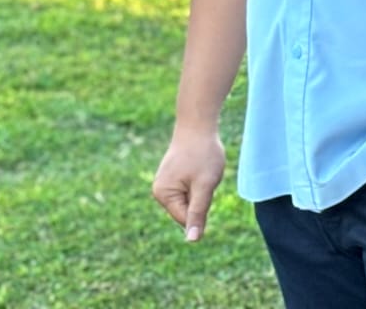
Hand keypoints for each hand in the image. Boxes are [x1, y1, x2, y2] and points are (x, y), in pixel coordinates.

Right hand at [152, 127, 225, 241]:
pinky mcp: (172, 176)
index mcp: (163, 195)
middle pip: (187, 209)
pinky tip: (199, 166)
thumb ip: (197, 214)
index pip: (185, 218)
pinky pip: (190, 189)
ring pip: (190, 199)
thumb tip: (192, 241)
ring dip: (201, 189)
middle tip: (204, 175)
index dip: (202, 207)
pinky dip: (199, 181)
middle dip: (201, 197)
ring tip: (201, 169)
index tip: (206, 185)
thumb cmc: (203, 154)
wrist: (198, 124)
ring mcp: (164, 183)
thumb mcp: (205, 186)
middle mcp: (159, 191)